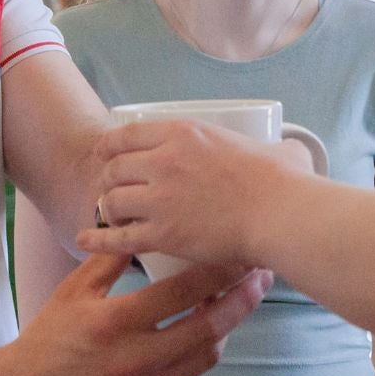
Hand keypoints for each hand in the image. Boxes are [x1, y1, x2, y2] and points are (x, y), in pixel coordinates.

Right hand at [0, 247, 269, 375]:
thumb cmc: (48, 339)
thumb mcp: (73, 292)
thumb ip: (109, 259)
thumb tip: (140, 223)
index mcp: (115, 323)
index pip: (181, 292)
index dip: (217, 271)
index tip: (238, 253)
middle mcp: (136, 358)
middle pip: (208, 326)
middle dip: (241, 299)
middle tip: (260, 278)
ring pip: (207, 353)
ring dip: (227, 325)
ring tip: (239, 300)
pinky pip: (192, 373)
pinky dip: (206, 348)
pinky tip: (211, 328)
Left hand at [84, 118, 295, 269]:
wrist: (280, 215)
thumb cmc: (284, 183)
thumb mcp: (276, 149)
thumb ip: (275, 147)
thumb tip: (290, 150)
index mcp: (185, 134)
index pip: (128, 134)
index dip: (110, 146)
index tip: (105, 154)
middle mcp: (164, 161)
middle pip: (114, 168)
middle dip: (108, 180)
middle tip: (113, 190)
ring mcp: (160, 198)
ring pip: (112, 201)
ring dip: (108, 210)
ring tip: (114, 218)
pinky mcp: (163, 234)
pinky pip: (119, 237)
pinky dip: (98, 240)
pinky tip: (85, 242)